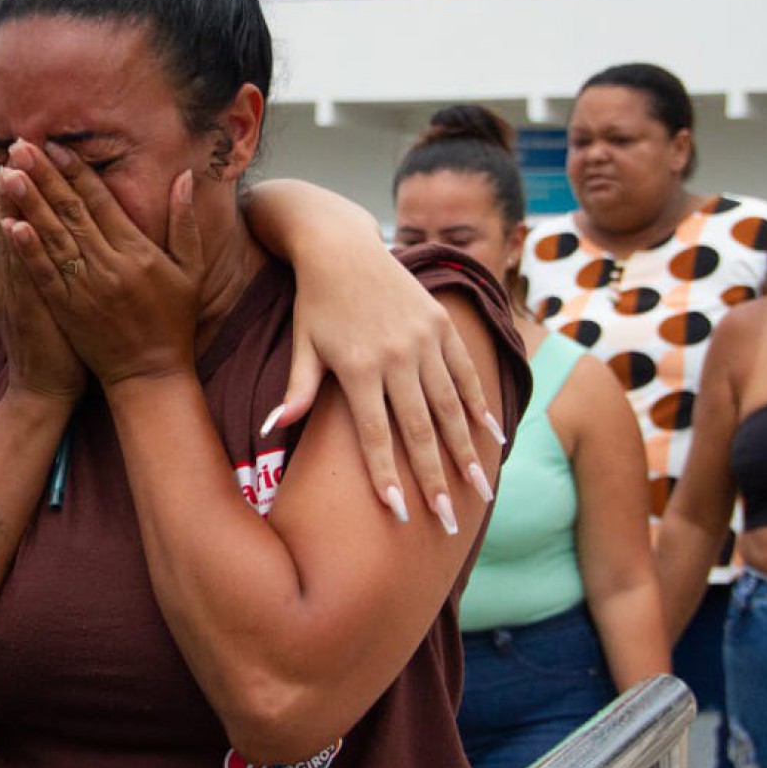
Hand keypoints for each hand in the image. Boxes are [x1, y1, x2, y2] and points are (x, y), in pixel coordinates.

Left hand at [0, 140, 201, 386]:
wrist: (150, 375)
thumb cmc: (173, 321)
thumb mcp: (190, 270)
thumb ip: (185, 222)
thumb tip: (184, 177)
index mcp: (137, 251)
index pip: (101, 202)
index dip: (76, 172)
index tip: (55, 146)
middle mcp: (109, 266)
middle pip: (70, 212)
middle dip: (43, 176)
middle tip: (19, 147)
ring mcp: (85, 288)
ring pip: (52, 237)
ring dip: (28, 203)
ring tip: (8, 174)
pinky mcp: (67, 309)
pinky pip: (44, 273)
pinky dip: (26, 249)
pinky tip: (10, 225)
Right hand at [0, 172, 85, 403]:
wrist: (43, 386)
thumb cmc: (53, 339)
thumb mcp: (43, 294)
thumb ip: (44, 259)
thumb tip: (48, 227)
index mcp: (18, 266)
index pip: (17, 215)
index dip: (21, 182)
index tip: (28, 149)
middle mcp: (11, 272)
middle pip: (10, 218)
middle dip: (17, 180)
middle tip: (18, 142)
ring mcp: (15, 289)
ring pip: (9, 239)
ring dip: (11, 204)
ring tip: (12, 166)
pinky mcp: (24, 308)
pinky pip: (18, 271)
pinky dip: (14, 246)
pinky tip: (12, 221)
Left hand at [278, 237, 502, 524]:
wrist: (341, 246)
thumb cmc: (315, 304)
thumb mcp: (301, 345)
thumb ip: (296, 390)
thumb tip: (273, 429)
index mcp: (358, 367)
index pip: (374, 435)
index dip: (387, 475)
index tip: (402, 513)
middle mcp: (396, 356)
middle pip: (419, 429)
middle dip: (434, 479)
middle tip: (449, 521)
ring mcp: (424, 339)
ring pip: (450, 406)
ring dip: (467, 451)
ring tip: (480, 490)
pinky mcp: (441, 324)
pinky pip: (465, 373)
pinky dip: (480, 405)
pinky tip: (493, 437)